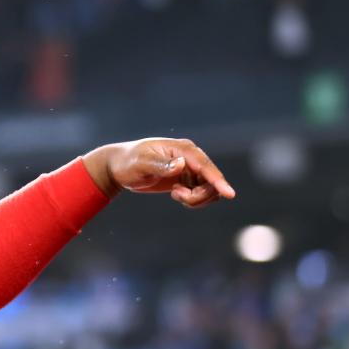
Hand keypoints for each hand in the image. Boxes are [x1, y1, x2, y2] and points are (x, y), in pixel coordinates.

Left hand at [84, 138, 235, 207]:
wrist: (119, 167)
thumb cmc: (128, 162)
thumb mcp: (141, 163)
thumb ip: (161, 164)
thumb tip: (181, 164)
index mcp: (182, 149)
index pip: (204, 166)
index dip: (218, 180)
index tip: (230, 194)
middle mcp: (190, 157)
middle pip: (211, 180)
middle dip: (199, 195)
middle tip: (176, 195)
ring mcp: (189, 168)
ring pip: (208, 189)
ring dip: (195, 198)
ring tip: (175, 194)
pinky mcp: (186, 179)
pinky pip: (200, 193)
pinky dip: (192, 199)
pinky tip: (175, 195)